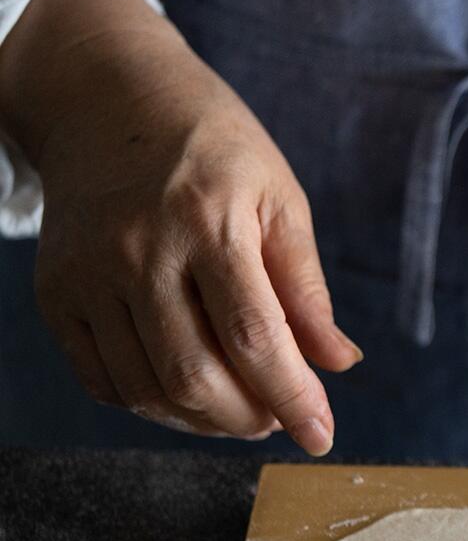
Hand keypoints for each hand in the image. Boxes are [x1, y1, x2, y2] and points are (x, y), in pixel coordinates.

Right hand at [1, 0, 358, 452]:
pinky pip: (102, 380)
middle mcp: (138, 251)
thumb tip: (339, 363)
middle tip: (280, 418)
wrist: (110, 104)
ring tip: (241, 409)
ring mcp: (87, 275)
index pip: (254, 337)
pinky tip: (187, 393)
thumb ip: (306, 289)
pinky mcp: (55, 294)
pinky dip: (151, 405)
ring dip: (202, 420)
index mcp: (208, 222)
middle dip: (249, 417)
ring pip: (146, 389)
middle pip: (193, 375)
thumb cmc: (215, 152)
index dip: (293, 398)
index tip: (322, 436)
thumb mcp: (279, 201)